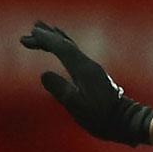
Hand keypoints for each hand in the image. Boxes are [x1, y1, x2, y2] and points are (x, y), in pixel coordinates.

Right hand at [19, 21, 152, 145]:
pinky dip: (65, 47)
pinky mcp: (94, 74)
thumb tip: (44, 74)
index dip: (44, 40)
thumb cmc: (100, 117)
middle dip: (48, 36)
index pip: (61, 48)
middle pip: (65, 43)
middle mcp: (88, 64)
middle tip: (31, 30)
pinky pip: (76, 54)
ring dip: (57, 38)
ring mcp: (92, 68)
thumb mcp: (76, 106)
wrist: (124, 121)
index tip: (28, 36)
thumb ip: (60, 89)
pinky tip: (63, 48)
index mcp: (82, 69)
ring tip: (44, 30)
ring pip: (72, 47)